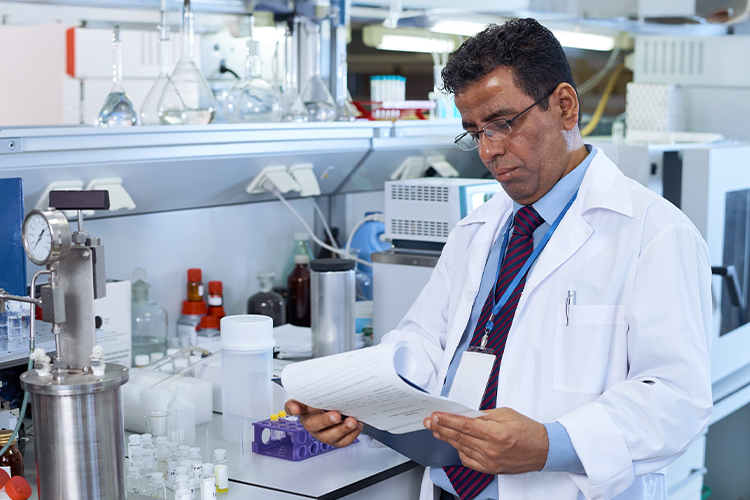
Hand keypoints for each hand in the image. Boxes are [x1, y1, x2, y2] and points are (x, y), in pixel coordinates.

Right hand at [284, 399, 361, 447]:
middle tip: (337, 415)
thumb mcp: (316, 395)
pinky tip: (357, 426)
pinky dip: (352, 435)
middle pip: (315, 427)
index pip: (292, 409)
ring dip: (343, 430)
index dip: (293, 409)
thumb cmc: (325, 403)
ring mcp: (324, 434)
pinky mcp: (336, 439)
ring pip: (331, 438)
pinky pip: (342, 442)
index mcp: (305, 412)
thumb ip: (307, 394)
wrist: (337, 408)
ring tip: (352, 422)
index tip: (296, 408)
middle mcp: (313, 426)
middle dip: (327, 422)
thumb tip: (295, 406)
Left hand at [424, 407, 547, 473]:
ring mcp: (490, 461)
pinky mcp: (491, 469)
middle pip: (460, 437)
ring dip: (447, 439)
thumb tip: (466, 414)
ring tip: (437, 431)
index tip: (435, 416)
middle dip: (441, 428)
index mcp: (496, 433)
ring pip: (462, 448)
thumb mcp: (506, 414)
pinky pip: (469, 461)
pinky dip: (460, 452)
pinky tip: (454, 444)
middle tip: (429, 422)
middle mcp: (491, 449)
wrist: (543, 450)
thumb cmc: (528, 430)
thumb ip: (484, 415)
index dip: (447, 420)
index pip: (464, 425)